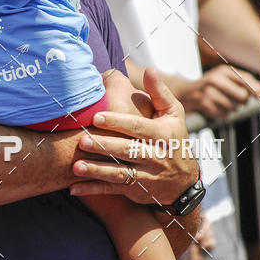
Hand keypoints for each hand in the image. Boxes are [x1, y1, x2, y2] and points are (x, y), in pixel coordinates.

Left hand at [70, 67, 197, 205]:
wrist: (184, 181)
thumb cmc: (175, 139)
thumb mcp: (174, 114)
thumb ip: (159, 92)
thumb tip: (150, 69)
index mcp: (161, 134)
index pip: (137, 127)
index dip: (117, 122)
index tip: (97, 117)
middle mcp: (154, 156)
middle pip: (126, 150)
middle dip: (104, 146)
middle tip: (81, 140)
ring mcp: (146, 175)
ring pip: (119, 173)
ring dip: (97, 171)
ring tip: (76, 166)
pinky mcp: (136, 190)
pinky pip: (113, 190)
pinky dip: (94, 190)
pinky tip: (74, 188)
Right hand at [174, 64, 259, 118]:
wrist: (184, 92)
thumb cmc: (209, 86)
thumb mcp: (225, 78)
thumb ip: (245, 82)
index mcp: (224, 70)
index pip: (247, 80)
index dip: (256, 90)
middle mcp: (216, 78)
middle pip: (242, 96)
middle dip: (241, 102)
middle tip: (234, 99)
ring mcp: (208, 91)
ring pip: (233, 107)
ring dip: (231, 109)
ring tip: (222, 103)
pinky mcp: (203, 104)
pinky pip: (223, 114)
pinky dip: (222, 114)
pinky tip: (216, 108)